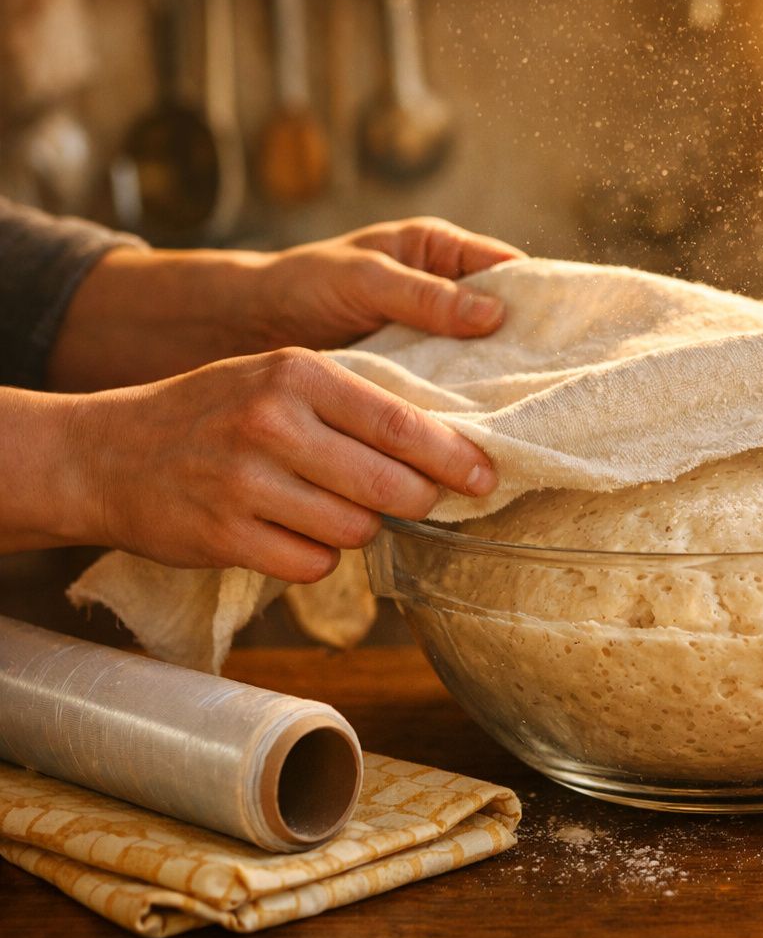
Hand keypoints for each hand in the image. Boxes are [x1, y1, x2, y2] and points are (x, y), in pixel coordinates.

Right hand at [43, 348, 495, 581]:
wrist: (103, 453)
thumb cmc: (212, 413)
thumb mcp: (277, 379)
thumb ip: (352, 402)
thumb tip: (447, 443)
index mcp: (296, 373)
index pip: (401, 423)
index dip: (453, 457)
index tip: (485, 476)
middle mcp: (271, 423)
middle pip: (390, 486)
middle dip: (417, 501)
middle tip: (419, 500)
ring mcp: (245, 482)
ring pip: (356, 530)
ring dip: (358, 528)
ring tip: (328, 507)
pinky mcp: (225, 536)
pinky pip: (312, 564)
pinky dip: (315, 557)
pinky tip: (290, 533)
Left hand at [49, 217, 525, 391]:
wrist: (243, 327)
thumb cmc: (302, 284)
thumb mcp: (364, 279)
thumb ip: (423, 295)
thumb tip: (494, 314)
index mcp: (444, 253)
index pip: (513, 272)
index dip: (545, 301)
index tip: (571, 335)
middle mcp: (449, 296)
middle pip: (509, 325)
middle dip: (528, 355)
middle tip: (555, 390)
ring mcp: (436, 341)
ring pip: (485, 364)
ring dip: (498, 391)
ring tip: (526, 420)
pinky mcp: (417, 379)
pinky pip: (454, 393)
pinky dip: (466, 412)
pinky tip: (479, 437)